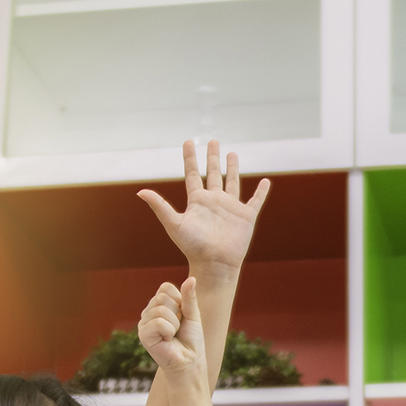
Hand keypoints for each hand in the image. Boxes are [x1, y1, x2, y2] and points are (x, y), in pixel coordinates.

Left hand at [137, 140, 270, 273]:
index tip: (189, 142)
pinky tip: (265, 182)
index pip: (192, 174)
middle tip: (213, 141)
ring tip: (232, 154)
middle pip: (212, 173)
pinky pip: (255, 201)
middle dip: (212, 157)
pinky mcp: (246, 216)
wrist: (214, 264)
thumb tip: (140, 192)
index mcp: (197, 201)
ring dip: (232, 168)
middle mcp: (214, 201)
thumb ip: (160, 206)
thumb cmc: (193, 247)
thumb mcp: (174, 224)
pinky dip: (261, 192)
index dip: (190, 158)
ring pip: (232, 182)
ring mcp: (231, 208)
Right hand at [138, 279, 205, 380]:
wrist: (190, 361)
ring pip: (161, 310)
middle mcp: (148, 312)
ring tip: (173, 335)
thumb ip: (189, 297)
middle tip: (178, 328)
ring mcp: (143, 323)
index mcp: (158, 304)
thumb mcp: (193, 314)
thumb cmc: (191, 339)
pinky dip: (169, 331)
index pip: (165, 287)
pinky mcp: (143, 335)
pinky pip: (159, 322)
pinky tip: (167, 340)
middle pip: (163, 297)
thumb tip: (192, 278)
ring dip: (175, 324)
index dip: (180, 300)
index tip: (183, 316)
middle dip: (178, 313)